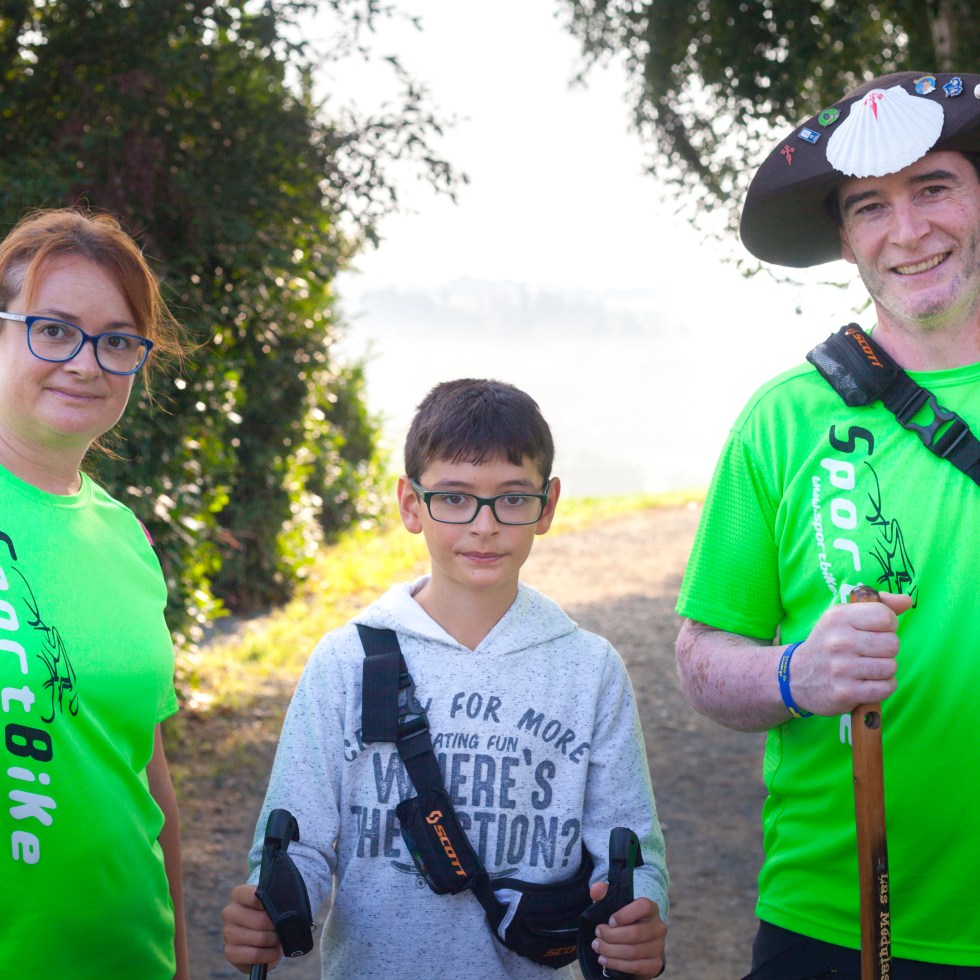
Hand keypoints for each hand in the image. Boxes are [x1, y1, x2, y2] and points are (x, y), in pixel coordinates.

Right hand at [222, 884, 281, 974]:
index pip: (253, 895)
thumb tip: (285, 904)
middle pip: (261, 921)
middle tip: (284, 927)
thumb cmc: (268, 914)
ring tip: (279, 939)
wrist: (260, 937)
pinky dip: (269, 955)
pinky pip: (255, 955)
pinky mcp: (230, 952)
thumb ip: (276, 898)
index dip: (270, 903)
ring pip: (260, 939)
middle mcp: (229, 912)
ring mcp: (227, 933)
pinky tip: (274, 951)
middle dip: (277, 927)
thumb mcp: (272, 901)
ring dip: (275, 941)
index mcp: (238, 894)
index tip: (279, 907)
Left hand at [588, 881, 665, 977]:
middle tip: (597, 935)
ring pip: (632, 952)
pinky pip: (635, 967)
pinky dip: (617, 964)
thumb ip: (603, 892)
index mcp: (651, 908)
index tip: (609, 921)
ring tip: (597, 947)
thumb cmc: (624, 919)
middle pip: (634, 933)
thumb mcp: (614, 903)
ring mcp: (659, 947)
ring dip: (610, 951)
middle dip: (611, 936)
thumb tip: (596, 889)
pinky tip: (605, 960)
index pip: (643, 906)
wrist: (638, 941)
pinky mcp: (655, 964)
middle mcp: (659, 927)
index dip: (624, 914)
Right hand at [789, 591, 912, 715]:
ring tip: (866, 668)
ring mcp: (842, 668)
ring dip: (884, 669)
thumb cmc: (828, 642)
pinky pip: (886, 687)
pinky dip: (882, 687)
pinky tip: (867, 682)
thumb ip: (877, 606)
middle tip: (869, 652)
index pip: (885, 617)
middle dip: (886, 650)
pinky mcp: (846, 692)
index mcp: (838, 617)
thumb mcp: (843, 617)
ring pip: (890, 667)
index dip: (888, 625)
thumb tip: (907, 601)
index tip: (875, 630)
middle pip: (892, 644)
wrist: (796, 676)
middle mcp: (839, 641)